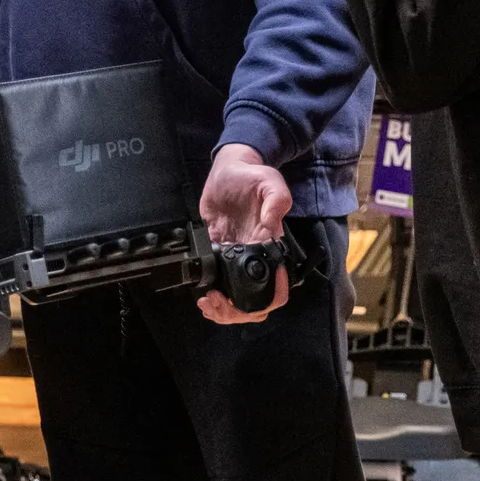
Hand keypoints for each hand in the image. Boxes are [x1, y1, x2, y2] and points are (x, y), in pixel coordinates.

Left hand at [197, 144, 293, 325]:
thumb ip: (276, 200)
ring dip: (222, 308)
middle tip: (219, 303)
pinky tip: (202, 295)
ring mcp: (236, 256)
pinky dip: (210, 294)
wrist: (229, 170)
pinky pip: (216, 281)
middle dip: (237, 311)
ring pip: (235, 297)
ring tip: (207, 303)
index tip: (250, 297)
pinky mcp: (218, 251)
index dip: (268, 297)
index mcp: (270, 246)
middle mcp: (255, 256)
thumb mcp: (269, 181)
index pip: (277, 285)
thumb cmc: (253, 175)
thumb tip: (271, 225)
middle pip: (254, 300)